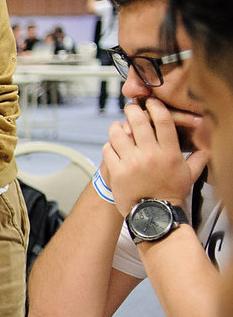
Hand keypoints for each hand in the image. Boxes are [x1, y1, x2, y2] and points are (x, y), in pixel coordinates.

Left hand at [104, 98, 208, 214]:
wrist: (153, 214)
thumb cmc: (170, 194)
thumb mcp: (189, 175)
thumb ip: (199, 158)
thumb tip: (208, 146)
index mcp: (169, 153)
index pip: (162, 121)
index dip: (155, 107)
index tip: (151, 103)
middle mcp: (150, 155)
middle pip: (138, 122)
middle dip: (132, 110)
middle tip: (130, 108)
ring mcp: (132, 163)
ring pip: (118, 133)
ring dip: (117, 127)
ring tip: (118, 126)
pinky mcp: (116, 171)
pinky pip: (108, 149)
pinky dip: (109, 145)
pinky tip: (113, 145)